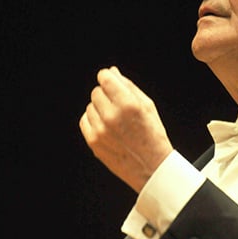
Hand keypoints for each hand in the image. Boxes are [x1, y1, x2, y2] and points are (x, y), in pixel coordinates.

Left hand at [79, 66, 173, 192]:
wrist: (151, 167)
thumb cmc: (153, 135)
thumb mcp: (148, 106)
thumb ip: (128, 86)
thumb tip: (112, 71)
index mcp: (128, 104)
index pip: (105, 78)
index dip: (107, 77)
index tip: (109, 80)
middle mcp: (112, 116)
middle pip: (96, 92)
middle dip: (105, 94)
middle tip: (117, 105)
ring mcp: (101, 130)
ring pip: (90, 106)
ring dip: (99, 108)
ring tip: (115, 120)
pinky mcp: (93, 142)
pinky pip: (84, 120)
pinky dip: (93, 120)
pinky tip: (106, 127)